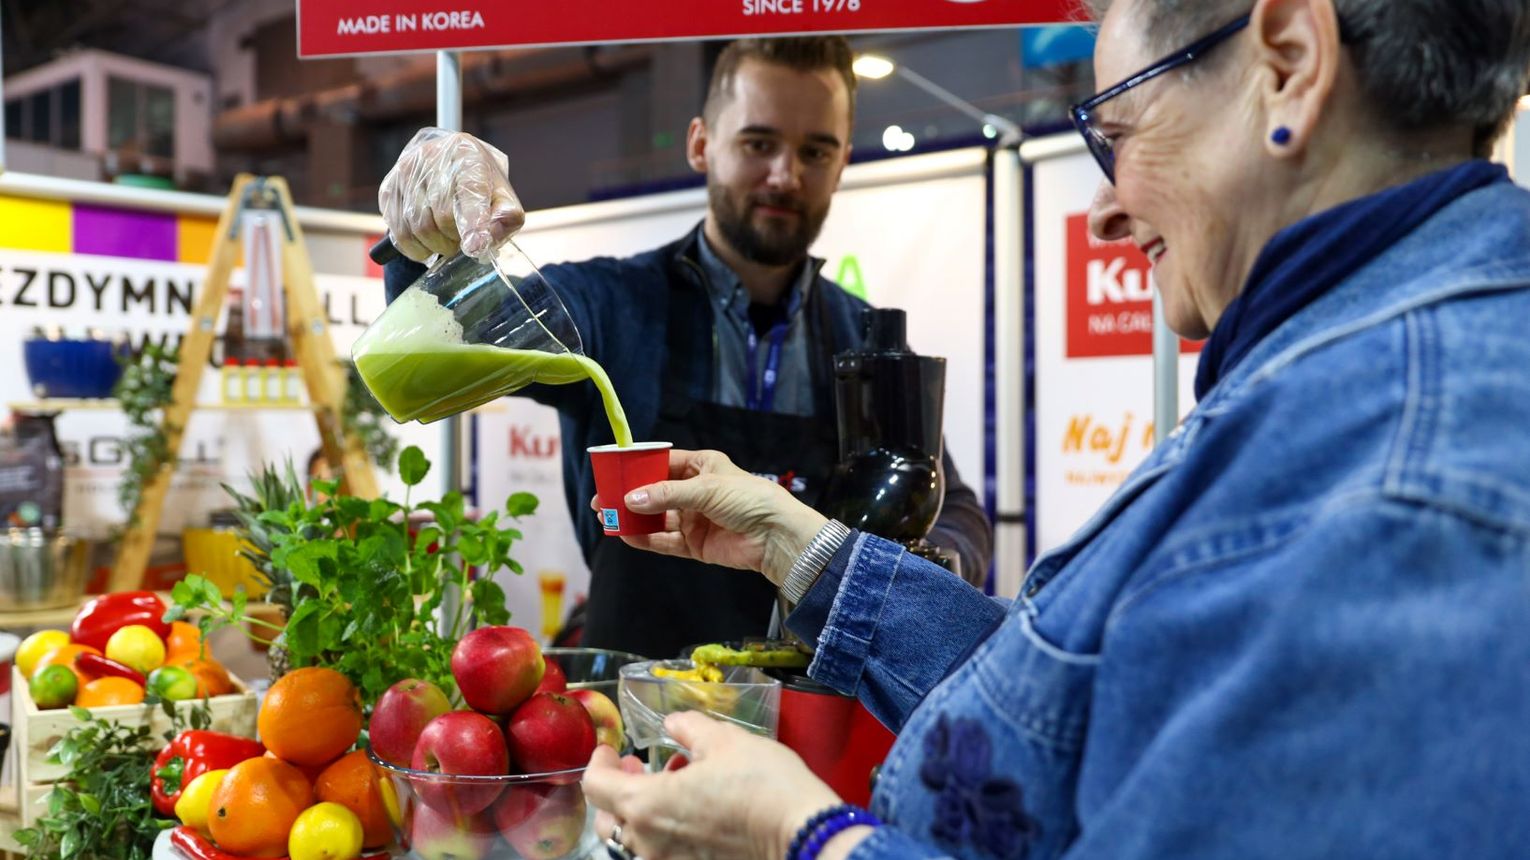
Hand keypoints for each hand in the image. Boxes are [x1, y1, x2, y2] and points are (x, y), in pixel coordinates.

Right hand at [377, 127, 524, 261]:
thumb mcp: (502, 197)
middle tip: (463, 241)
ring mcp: (406, 172)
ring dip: (436, 246)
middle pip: (442, 216)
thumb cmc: (480, 185)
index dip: (473, 223)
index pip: (470, 192)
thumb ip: (506, 216)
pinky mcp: (389, 188)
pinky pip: (399, 232)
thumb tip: (486, 238)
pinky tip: (428, 244)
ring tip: (447, 240)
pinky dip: (416, 249)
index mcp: (467, 155)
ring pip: (419, 228)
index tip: (475, 247)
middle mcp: (433, 157)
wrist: (447, 164)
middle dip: (456, 239)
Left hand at [582, 711, 842, 859]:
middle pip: (607, 822)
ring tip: (672, 787)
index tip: (611, 749)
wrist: (803, 836)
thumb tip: (673, 723)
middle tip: (638, 767)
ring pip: (634, 843)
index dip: (598, 762)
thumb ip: (689, 728)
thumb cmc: (763, 786)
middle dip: (616, 791)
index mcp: (647, 805)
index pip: (596, 786)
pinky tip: (693, 812)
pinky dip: (665, 833)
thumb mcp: (725, 740)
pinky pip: (663, 853)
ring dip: (642, 813)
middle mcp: (649, 844)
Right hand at [599, 449, 828, 585]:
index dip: (636, 468)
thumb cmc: (749, 499)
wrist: (777, 536)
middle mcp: (695, 491)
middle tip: (602, 501)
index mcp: (702, 466)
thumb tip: (630, 499)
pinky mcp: (695, 544)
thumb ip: (666, 495)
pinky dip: (645, 539)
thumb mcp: (705, 488)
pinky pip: (664, 541)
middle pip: (654, 492)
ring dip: (633, 519)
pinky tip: (627, 536)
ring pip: (656, 518)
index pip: (661, 463)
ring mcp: (694, 518)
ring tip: (608, 519)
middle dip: (629, 496)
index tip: (612, 472)